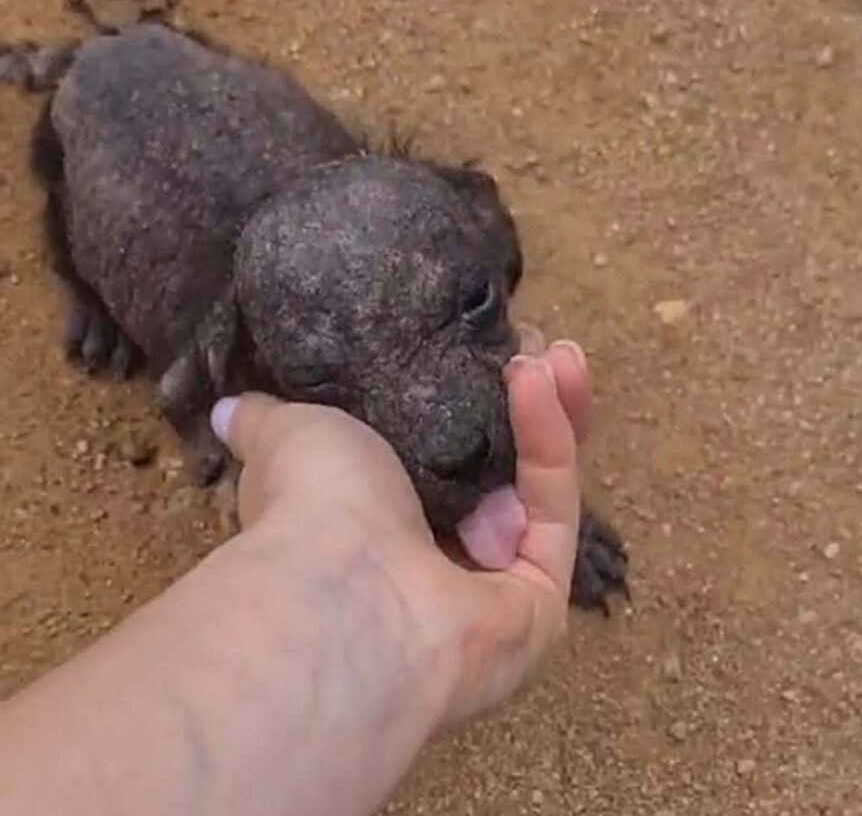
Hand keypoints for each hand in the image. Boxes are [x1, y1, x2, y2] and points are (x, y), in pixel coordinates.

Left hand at [211, 334, 591, 724]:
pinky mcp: (538, 602)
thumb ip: (269, 419)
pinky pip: (552, 509)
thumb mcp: (291, 435)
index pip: (442, 451)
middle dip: (520, 400)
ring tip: (553, 350)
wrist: (340, 596)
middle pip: (502, 467)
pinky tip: (541, 376)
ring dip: (552, 411)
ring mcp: (494, 582)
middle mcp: (438, 553)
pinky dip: (550, 440)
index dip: (466, 394)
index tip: (476, 343)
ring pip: (537, 487)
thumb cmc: (313, 506)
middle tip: (529, 340)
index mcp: (381, 518)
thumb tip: (228, 411)